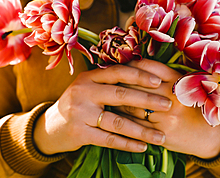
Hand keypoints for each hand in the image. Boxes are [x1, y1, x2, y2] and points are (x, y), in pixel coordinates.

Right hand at [33, 64, 172, 154]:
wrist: (51, 126)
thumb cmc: (79, 103)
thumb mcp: (89, 86)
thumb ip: (109, 81)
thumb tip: (146, 76)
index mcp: (89, 77)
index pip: (118, 72)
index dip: (139, 76)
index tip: (159, 81)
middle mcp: (83, 92)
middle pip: (120, 95)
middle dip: (147, 100)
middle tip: (168, 105)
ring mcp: (80, 113)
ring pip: (117, 122)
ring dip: (142, 130)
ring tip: (161, 136)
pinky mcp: (80, 133)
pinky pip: (109, 140)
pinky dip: (127, 144)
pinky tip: (143, 147)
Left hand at [115, 59, 219, 158]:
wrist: (209, 136)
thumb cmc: (194, 107)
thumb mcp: (185, 86)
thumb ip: (164, 76)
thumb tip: (134, 67)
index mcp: (179, 81)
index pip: (148, 67)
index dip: (131, 65)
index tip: (121, 66)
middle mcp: (172, 96)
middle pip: (136, 84)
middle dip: (118, 82)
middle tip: (107, 81)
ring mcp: (166, 116)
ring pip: (131, 105)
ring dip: (115, 101)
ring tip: (106, 97)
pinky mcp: (160, 133)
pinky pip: (134, 124)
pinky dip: (121, 118)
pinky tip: (113, 114)